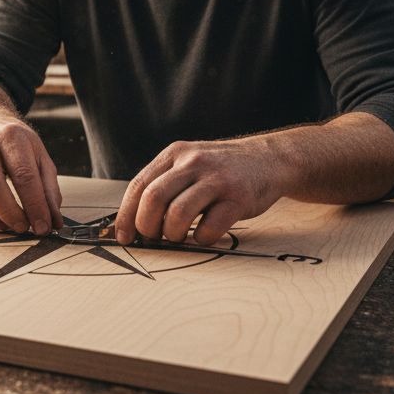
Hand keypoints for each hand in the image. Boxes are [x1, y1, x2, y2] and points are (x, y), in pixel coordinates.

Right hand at [0, 117, 63, 234]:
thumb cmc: (19, 149)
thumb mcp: (41, 160)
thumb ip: (49, 191)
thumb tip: (53, 222)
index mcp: (11, 137)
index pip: (23, 175)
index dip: (34, 205)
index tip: (43, 227)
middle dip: (9, 212)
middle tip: (23, 227)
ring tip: (5, 225)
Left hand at [115, 138, 280, 245]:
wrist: (270, 159)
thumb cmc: (222, 170)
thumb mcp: (190, 163)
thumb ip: (165, 183)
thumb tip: (133, 221)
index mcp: (175, 154)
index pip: (139, 185)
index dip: (126, 215)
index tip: (124, 236)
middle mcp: (193, 162)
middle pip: (154, 199)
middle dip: (147, 226)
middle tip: (153, 238)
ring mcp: (216, 179)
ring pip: (178, 214)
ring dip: (172, 235)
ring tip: (178, 237)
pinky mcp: (237, 198)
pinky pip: (208, 228)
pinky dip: (200, 239)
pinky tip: (203, 235)